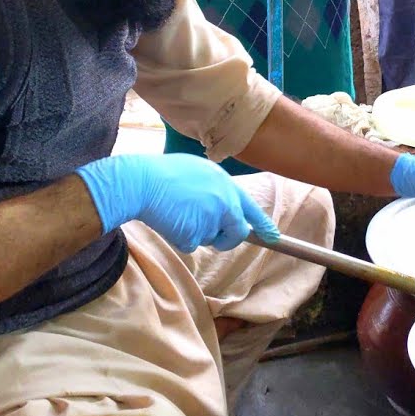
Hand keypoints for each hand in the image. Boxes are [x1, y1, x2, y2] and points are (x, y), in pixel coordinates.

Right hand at [76, 154, 279, 252]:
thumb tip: (223, 208)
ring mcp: (211, 219)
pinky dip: (179, 238)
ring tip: (177, 212)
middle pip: (236, 232)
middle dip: (226, 239)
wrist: (141, 181)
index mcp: (226, 184)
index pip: (250, 208)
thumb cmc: (163, 174)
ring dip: (196, 233)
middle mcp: (224, 202)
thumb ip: (215, 189)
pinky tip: (168, 221)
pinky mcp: (194, 234)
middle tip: (213, 236)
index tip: (274, 236)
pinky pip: (190, 244)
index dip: (263, 224)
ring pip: (209, 239)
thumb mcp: (198, 171)